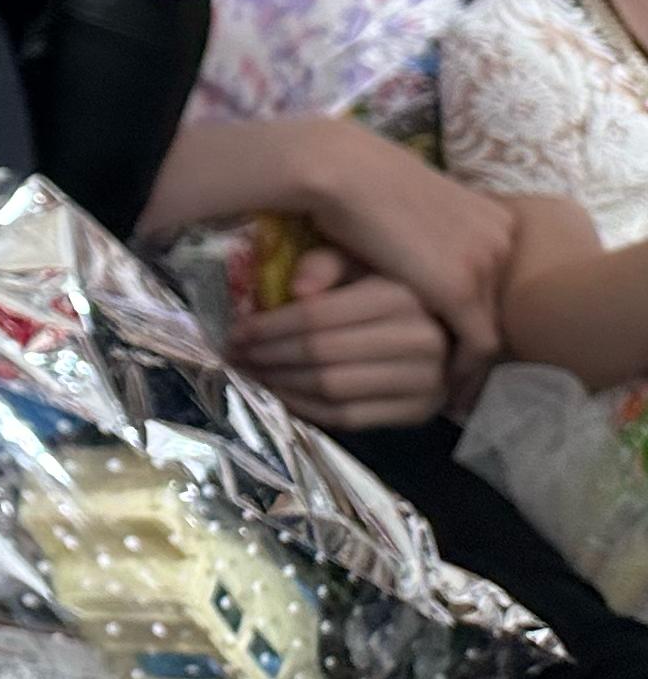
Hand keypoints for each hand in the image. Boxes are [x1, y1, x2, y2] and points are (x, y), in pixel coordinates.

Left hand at [231, 245, 456, 430]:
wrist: (444, 331)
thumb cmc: (386, 288)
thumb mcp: (360, 261)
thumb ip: (326, 263)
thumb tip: (298, 290)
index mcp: (401, 296)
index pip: (317, 316)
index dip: (268, 326)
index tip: (235, 332)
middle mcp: (420, 339)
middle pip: (321, 353)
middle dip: (268, 356)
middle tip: (235, 356)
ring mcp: (424, 380)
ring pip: (331, 387)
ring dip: (281, 383)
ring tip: (251, 374)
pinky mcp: (418, 412)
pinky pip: (348, 417)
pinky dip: (305, 408)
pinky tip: (279, 394)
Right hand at [296, 133, 517, 364]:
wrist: (340, 170)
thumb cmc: (359, 185)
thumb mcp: (404, 218)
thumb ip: (422, 246)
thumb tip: (412, 270)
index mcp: (495, 218)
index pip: (500, 281)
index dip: (479, 313)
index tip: (458, 341)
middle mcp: (503, 239)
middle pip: (503, 306)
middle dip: (481, 339)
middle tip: (463, 372)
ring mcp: (486, 263)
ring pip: (495, 328)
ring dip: (473, 358)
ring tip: (454, 385)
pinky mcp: (461, 289)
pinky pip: (477, 345)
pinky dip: (463, 368)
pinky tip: (443, 384)